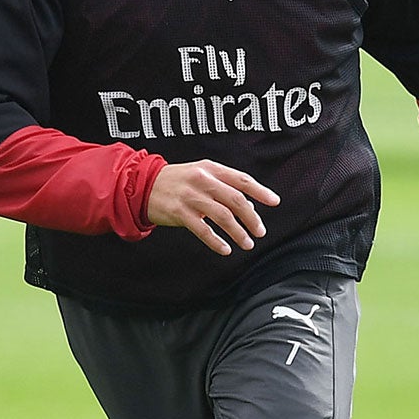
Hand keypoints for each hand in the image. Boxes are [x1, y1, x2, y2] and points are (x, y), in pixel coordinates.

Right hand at [145, 161, 280, 255]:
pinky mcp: (179, 213)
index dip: (261, 191)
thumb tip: (249, 207)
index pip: (242, 180)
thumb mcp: (201, 175)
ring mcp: (191, 197)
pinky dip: (216, 241)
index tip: (275, 202)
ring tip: (247, 243)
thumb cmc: (177, 181)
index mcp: (211, 169)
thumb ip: (224, 188)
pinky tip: (225, 249)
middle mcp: (203, 181)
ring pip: (223, 216)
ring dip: (238, 232)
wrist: (143, 185)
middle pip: (236, 200)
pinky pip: (203, 230)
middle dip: (252, 218)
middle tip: (260, 232)